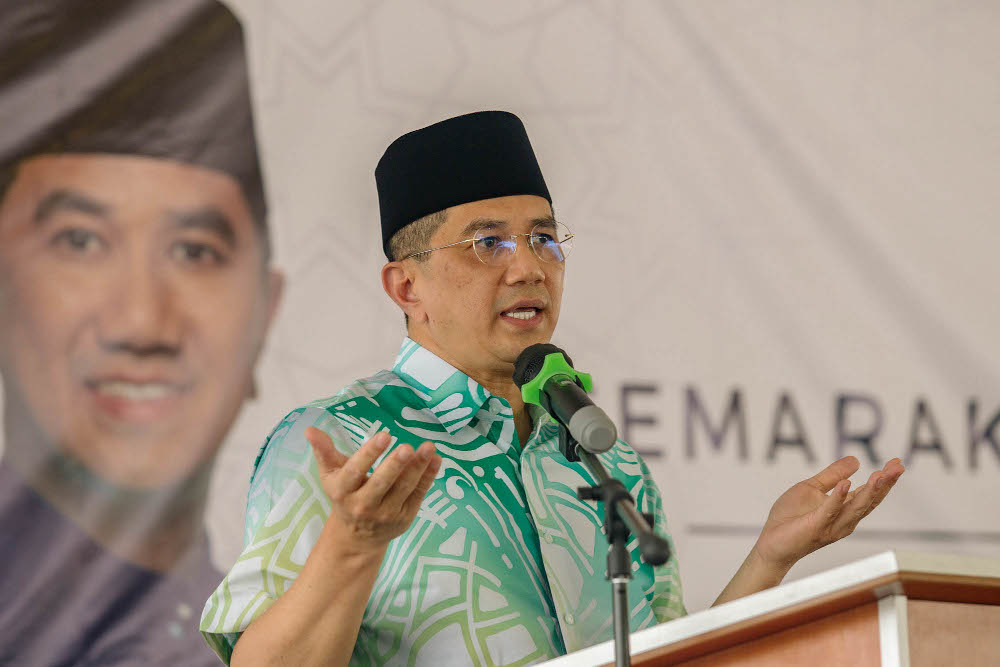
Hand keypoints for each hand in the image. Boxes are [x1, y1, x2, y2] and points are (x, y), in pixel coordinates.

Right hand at [305, 427, 440, 552]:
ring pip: (404, 489)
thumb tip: (310, 429)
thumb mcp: (330, 474)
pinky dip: (428, 477)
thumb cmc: (344, 495)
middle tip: (407, 447)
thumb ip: (323, 451)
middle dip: (395, 466)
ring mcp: (386, 514)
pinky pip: (418, 495)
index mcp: (343, 492)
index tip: (384, 435)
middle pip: (381, 484)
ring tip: (428, 448)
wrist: (356, 537)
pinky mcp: (404, 518)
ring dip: (418, 468)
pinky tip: (435, 459)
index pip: (355, 472)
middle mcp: (363, 505)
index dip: (369, 454)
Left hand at [754, 456, 904, 571]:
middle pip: (870, 501)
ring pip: (856, 508)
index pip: (869, 493)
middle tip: (898, 467)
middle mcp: (843, 520)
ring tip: (881, 474)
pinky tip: (846, 484)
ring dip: (870, 492)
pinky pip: (829, 511)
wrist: (771, 542)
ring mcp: (832, 525)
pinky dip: (838, 498)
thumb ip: (832, 475)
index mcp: (843, 509)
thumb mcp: (812, 488)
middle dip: (885, 484)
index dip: (884, 479)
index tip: (897, 462)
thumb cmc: (791, 517)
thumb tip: (855, 459)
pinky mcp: (816, 527)